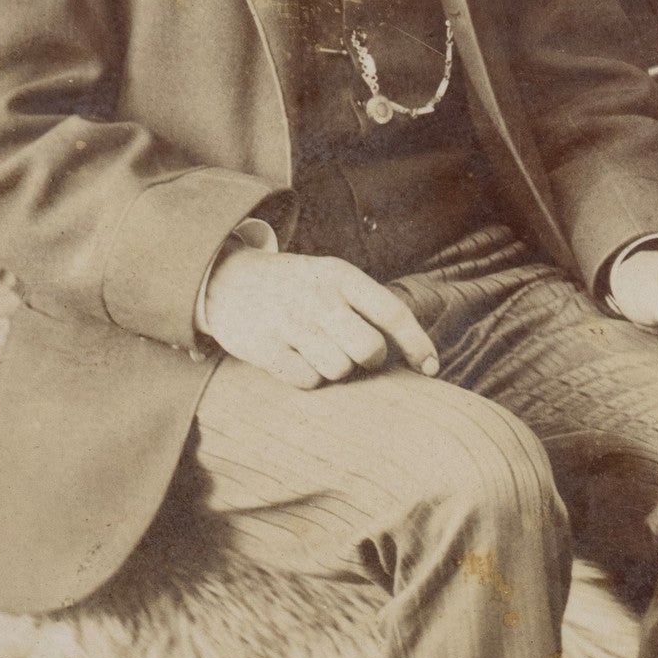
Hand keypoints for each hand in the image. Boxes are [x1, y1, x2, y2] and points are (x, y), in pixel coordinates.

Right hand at [201, 247, 439, 388]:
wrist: (225, 279)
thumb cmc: (297, 289)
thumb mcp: (332, 280)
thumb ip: (370, 308)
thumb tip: (421, 357)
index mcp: (339, 276)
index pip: (393, 312)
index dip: (418, 344)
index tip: (432, 368)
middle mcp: (316, 296)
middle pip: (370, 351)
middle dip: (369, 360)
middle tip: (353, 352)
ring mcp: (288, 321)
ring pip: (339, 370)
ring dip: (335, 369)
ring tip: (315, 348)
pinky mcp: (265, 346)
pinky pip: (308, 381)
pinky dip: (307, 377)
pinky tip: (293, 356)